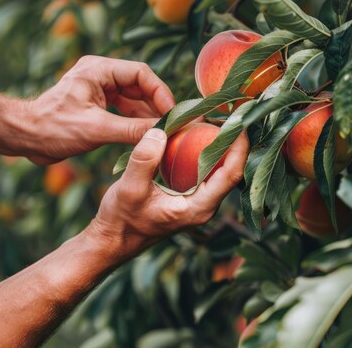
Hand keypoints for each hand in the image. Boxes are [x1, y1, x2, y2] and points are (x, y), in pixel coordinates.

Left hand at [12, 56, 174, 164]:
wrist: (24, 138)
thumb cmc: (52, 128)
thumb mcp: (96, 130)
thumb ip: (132, 130)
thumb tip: (163, 133)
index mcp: (98, 69)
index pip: (140, 73)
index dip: (159, 92)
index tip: (170, 113)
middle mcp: (100, 75)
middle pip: (140, 85)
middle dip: (156, 105)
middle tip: (171, 124)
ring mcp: (99, 90)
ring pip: (134, 99)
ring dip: (148, 115)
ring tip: (163, 132)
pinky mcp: (97, 105)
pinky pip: (124, 110)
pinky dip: (136, 121)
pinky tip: (147, 135)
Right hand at [86, 128, 248, 263]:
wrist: (112, 240)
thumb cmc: (121, 219)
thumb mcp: (129, 188)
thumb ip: (144, 160)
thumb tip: (160, 131)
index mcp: (199, 208)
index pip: (231, 174)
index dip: (239, 146)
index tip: (239, 120)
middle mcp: (205, 206)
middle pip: (230, 169)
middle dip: (232, 140)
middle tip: (226, 112)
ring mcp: (199, 202)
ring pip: (219, 170)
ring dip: (219, 144)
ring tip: (215, 117)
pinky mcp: (190, 197)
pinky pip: (205, 171)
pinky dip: (204, 151)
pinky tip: (196, 133)